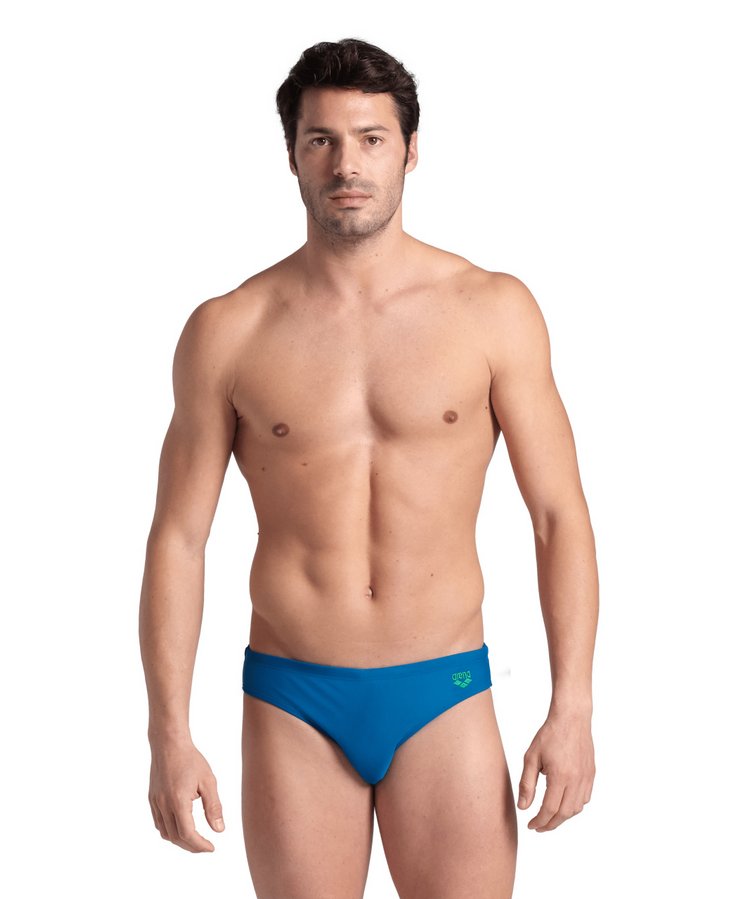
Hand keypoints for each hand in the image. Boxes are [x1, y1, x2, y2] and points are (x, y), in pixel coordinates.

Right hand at [148, 739, 224, 851]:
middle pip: (176, 837)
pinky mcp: (152, 799)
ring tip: (195, 839)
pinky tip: (181, 827)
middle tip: (206, 846)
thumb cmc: (191, 759)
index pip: (187, 834)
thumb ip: (214, 807)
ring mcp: (155, 803)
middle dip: (191, 846)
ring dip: (180, 840)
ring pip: (165, 833)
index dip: (200, 845)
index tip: (211, 847)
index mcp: (178, 801)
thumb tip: (219, 830)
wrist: (169, 744)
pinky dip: (170, 831)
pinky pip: (159, 823)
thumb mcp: (208, 781)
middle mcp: (163, 805)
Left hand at [517, 711, 594, 831]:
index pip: (550, 810)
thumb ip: (527, 784)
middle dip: (550, 824)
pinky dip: (574, 806)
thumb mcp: (531, 757)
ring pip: (576, 809)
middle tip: (539, 827)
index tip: (531, 825)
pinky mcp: (591, 774)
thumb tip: (523, 807)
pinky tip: (563, 803)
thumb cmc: (549, 735)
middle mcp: (576, 780)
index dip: (539, 821)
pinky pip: (585, 798)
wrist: (571, 718)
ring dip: (562, 817)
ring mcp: (586, 778)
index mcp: (560, 776)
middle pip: (564, 814)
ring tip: (549, 816)